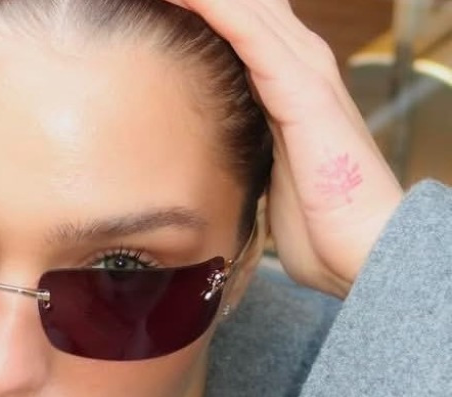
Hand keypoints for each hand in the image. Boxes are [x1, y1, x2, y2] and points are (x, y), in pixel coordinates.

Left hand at [161, 0, 403, 296]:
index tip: (156, 10)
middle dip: (199, 1)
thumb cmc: (319, 229)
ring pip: (244, 8)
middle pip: (243, 7)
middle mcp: (300, 65)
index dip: (203, 14)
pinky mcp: (300, 88)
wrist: (364, 249)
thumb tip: (209, 169)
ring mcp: (304, 70)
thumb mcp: (266, 181)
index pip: (241, 29)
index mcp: (289, 86)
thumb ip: (244, 157)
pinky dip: (212, 8)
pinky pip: (248, 30)